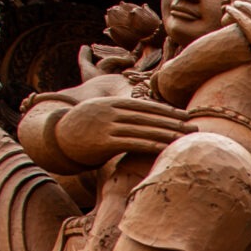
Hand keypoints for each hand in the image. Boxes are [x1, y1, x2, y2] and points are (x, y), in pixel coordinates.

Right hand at [52, 93, 190, 164]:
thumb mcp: (100, 113)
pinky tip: (167, 147)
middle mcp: (110, 112)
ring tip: (187, 137)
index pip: (145, 105)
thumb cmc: (83, 128)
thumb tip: (143, 119)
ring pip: (144, 129)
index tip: (185, 115)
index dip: (167, 110)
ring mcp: (107, 126)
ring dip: (168, 134)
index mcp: (111, 103)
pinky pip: (133, 143)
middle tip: (195, 126)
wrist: (56, 137)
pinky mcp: (104, 143)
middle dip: (173, 122)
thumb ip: (120, 113)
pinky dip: (152, 145)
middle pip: (148, 117)